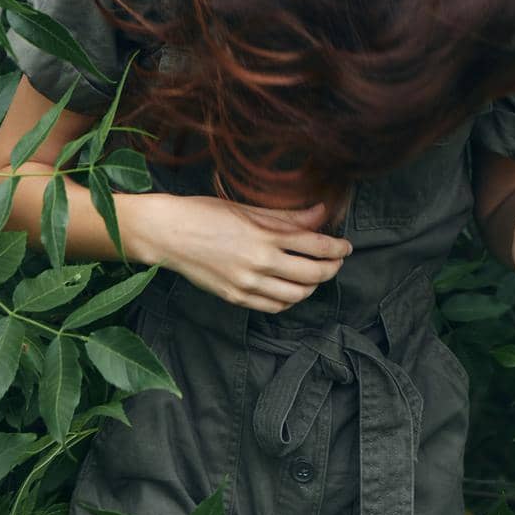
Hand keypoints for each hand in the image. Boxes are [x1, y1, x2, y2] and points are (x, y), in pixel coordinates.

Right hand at [123, 193, 353, 314]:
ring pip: (296, 295)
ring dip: (313, 285)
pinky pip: (274, 306)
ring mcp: (247, 285)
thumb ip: (286, 216)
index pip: (315, 246)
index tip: (345, 245)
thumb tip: (319, 213)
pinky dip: (290, 299)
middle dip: (331, 268)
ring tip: (316, 273)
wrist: (169, 234)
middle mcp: (259, 264)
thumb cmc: (205, 213)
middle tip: (337, 260)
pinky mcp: (236, 298)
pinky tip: (293, 288)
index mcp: (264, 236)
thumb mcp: (248, 208)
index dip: (336, 247)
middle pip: (312, 274)